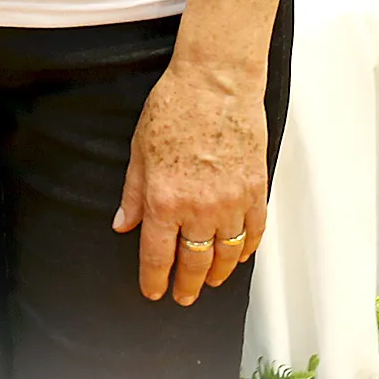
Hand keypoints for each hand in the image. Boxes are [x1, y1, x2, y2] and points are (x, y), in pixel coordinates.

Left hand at [115, 60, 269, 305]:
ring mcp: (232, 201)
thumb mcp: (139, 150)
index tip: (153, 291)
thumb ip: (133, 194)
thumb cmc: (174, 107)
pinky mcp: (256, 191)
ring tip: (210, 281)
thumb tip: (123, 225)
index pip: (158, 255)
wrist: (215, 82)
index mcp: (164, 199)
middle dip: (187, 285)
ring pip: (225, 254)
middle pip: (194, 263)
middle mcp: (199, 207)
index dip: (154, 280)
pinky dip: (245, 249)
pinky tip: (237, 255)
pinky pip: (253, 232)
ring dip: (217, 273)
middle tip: (183, 296)